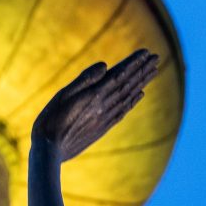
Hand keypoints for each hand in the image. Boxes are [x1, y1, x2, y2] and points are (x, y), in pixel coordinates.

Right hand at [31, 49, 159, 161]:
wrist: (50, 152)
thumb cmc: (50, 121)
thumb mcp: (62, 95)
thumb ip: (84, 80)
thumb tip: (106, 65)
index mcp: (94, 96)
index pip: (119, 75)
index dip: (133, 63)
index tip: (147, 53)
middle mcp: (103, 106)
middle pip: (127, 85)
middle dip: (142, 70)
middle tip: (156, 58)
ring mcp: (104, 118)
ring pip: (128, 96)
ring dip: (141, 82)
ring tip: (153, 71)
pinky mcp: (102, 128)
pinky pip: (122, 111)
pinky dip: (133, 101)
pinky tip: (140, 94)